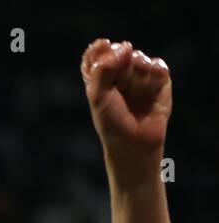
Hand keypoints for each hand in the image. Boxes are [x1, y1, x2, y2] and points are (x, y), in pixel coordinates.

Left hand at [81, 39, 170, 182]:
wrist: (135, 141)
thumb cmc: (111, 121)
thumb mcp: (98, 96)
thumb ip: (103, 68)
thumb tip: (126, 46)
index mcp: (100, 75)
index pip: (98, 52)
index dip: (100, 48)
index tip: (104, 45)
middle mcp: (120, 72)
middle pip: (121, 52)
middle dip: (120, 70)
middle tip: (120, 90)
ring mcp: (141, 73)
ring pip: (140, 59)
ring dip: (136, 79)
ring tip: (135, 97)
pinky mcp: (160, 77)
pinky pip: (157, 66)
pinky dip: (153, 79)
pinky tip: (149, 94)